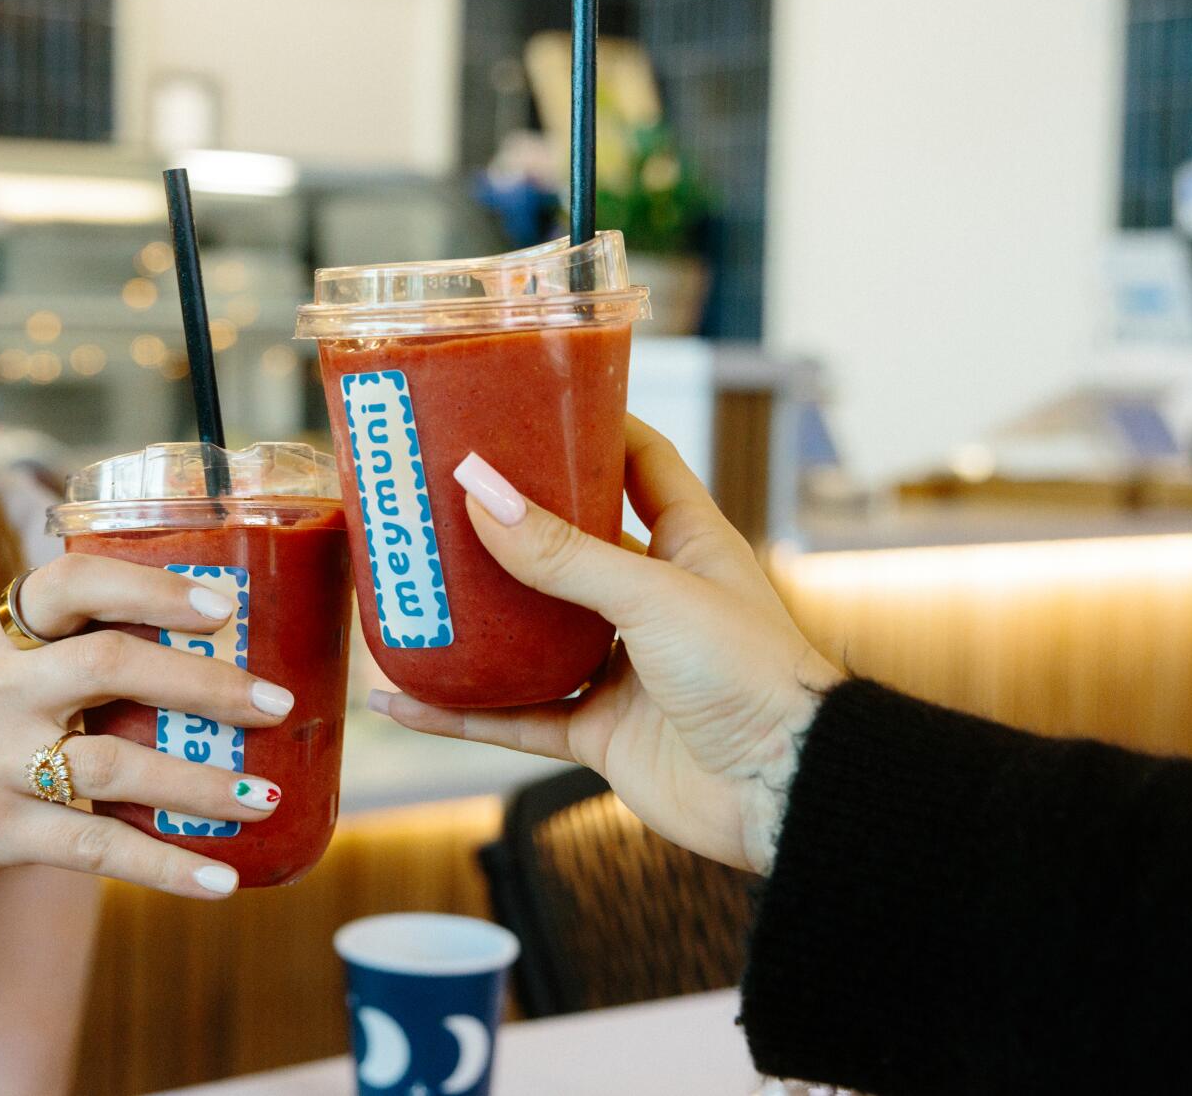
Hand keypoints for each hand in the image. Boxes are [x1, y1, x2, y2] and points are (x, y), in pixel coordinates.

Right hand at [0, 553, 293, 899]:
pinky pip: (95, 848)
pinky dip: (165, 867)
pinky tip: (221, 881)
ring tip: (264, 797)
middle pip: (110, 664)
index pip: (74, 582)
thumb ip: (69, 653)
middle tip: (277, 702)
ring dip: (200, 784)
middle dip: (204, 682)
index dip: (152, 585)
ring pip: (115, 764)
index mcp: (1, 633)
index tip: (222, 604)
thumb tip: (204, 655)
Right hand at [371, 416, 841, 874]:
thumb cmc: (752, 673)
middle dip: (507, 523)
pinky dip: (462, 713)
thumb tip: (483, 495)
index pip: (639, 461)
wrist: (786, 791)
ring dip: (474, 620)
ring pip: (531, 634)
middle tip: (437, 493)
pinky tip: (406, 703)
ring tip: (408, 589)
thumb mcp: (654, 595)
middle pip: (568, 544)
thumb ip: (565, 554)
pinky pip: (517, 718)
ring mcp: (623, 666)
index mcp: (686, 543)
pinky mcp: (600, 731)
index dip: (590, 425)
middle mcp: (652, 598)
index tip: (526, 399)